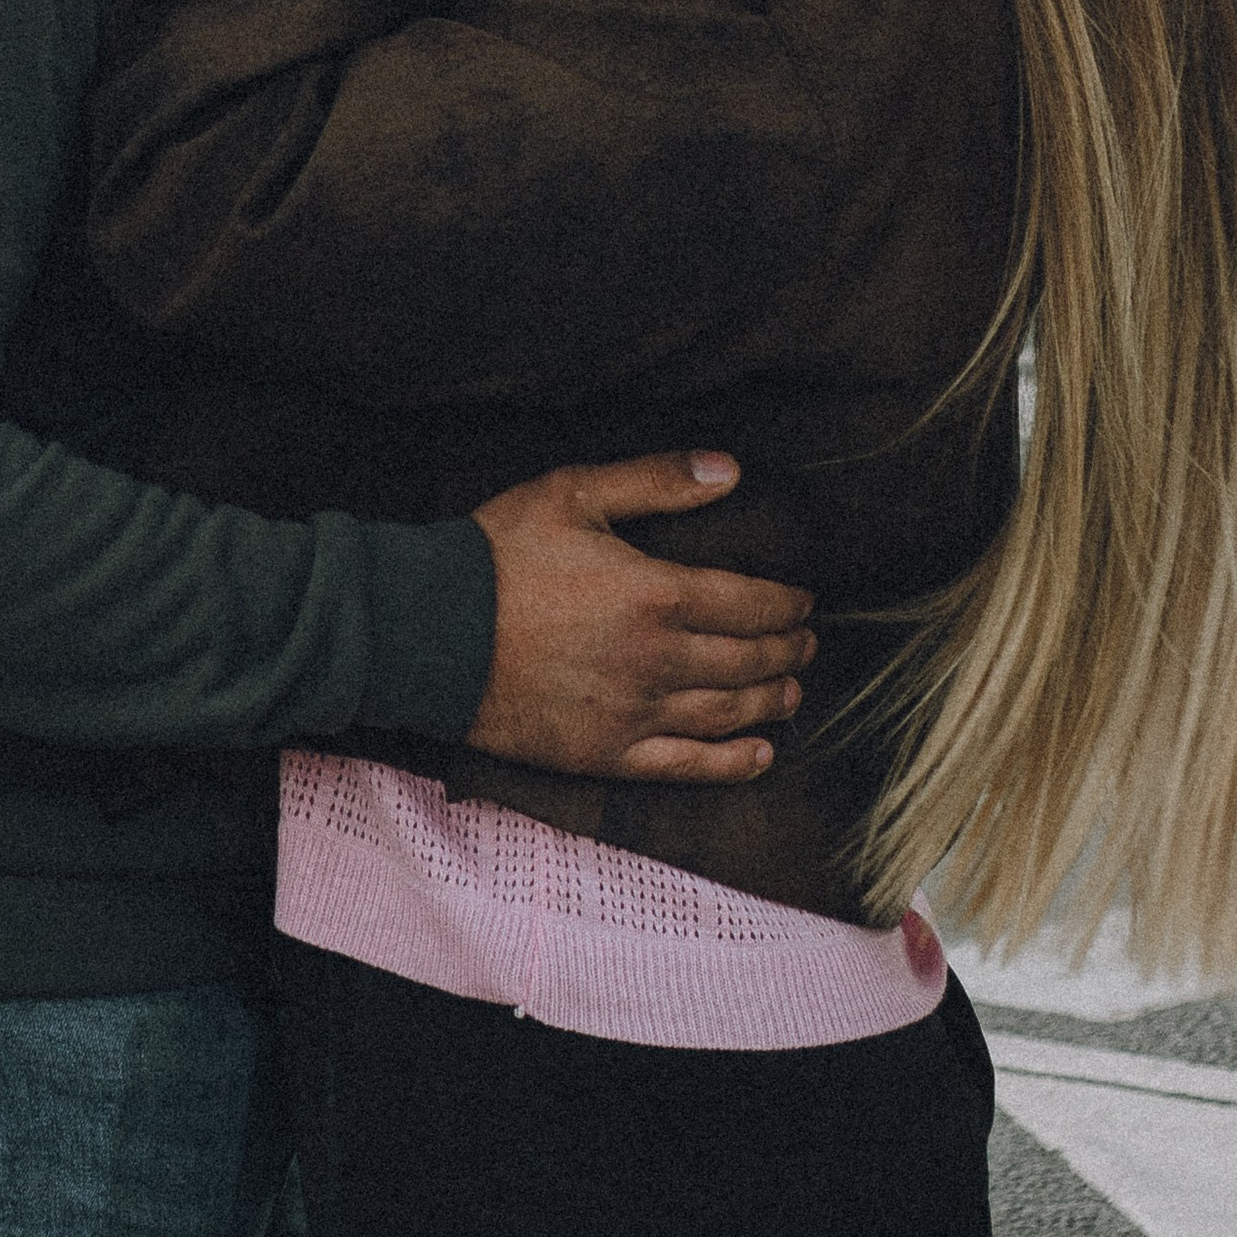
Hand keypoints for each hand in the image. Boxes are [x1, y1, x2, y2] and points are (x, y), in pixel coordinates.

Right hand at [466, 453, 814, 782]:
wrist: (430, 631)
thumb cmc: (499, 554)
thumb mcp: (574, 493)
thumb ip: (655, 480)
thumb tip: (729, 470)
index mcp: (656, 594)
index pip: (749, 603)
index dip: (786, 603)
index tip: (804, 601)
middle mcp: (657, 660)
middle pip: (747, 661)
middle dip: (787, 651)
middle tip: (806, 644)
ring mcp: (634, 714)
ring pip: (726, 713)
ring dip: (770, 701)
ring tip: (792, 691)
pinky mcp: (606, 753)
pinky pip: (686, 766)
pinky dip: (732, 762)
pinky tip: (759, 755)